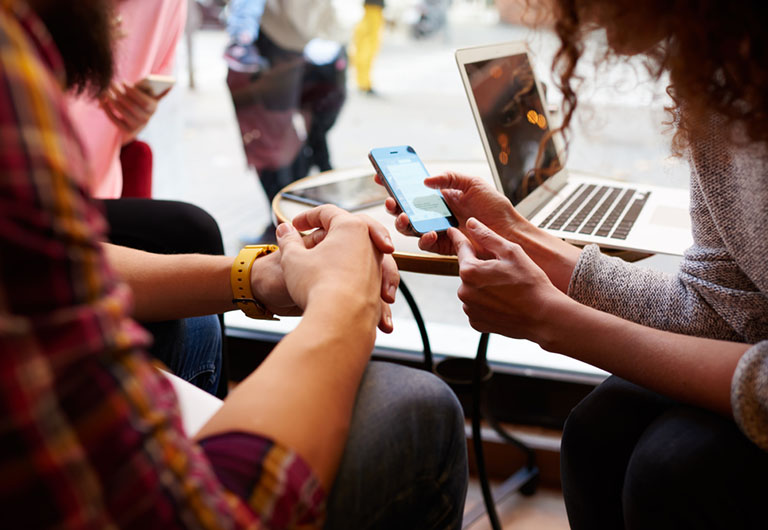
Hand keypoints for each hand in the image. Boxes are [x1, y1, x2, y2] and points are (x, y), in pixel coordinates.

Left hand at [100, 81, 166, 143]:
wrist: (136, 123)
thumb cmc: (138, 101)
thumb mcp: (143, 94)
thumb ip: (145, 87)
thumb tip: (140, 84)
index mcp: (153, 108)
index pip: (145, 101)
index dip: (133, 91)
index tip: (123, 81)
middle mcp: (146, 118)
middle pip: (132, 106)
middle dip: (120, 93)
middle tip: (111, 83)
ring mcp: (137, 126)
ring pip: (123, 112)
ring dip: (112, 100)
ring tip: (106, 91)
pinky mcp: (127, 130)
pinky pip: (115, 119)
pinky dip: (107, 110)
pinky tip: (102, 101)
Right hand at [276, 205, 397, 332]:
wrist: (341, 321)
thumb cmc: (317, 285)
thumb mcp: (293, 259)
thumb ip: (288, 240)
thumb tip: (284, 230)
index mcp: (351, 227)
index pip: (328, 212)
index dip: (307, 216)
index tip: (294, 225)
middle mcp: (370, 243)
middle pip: (352, 227)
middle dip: (333, 230)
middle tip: (317, 235)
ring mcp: (376, 266)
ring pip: (363, 252)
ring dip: (345, 255)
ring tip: (324, 264)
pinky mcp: (378, 288)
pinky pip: (365, 276)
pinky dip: (353, 277)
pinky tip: (337, 286)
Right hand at [376, 171, 525, 254]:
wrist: (508, 232)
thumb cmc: (494, 207)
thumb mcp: (473, 183)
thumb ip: (449, 178)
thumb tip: (425, 181)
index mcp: (440, 196)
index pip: (412, 189)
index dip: (395, 184)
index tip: (380, 178)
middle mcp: (436, 213)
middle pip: (406, 209)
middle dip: (394, 205)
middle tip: (391, 201)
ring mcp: (438, 230)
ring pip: (410, 228)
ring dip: (403, 223)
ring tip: (405, 218)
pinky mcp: (443, 246)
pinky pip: (425, 243)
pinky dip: (424, 238)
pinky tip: (430, 233)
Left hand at [449, 217, 568, 341]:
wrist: (544, 316)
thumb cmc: (530, 283)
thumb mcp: (511, 252)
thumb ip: (487, 236)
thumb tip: (471, 223)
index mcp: (470, 271)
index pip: (461, 248)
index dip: (458, 237)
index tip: (452, 231)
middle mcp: (464, 292)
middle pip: (468, 271)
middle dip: (481, 268)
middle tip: (504, 271)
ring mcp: (469, 309)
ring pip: (472, 290)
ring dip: (483, 286)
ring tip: (507, 289)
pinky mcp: (476, 322)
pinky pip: (477, 306)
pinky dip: (486, 302)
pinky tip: (504, 302)